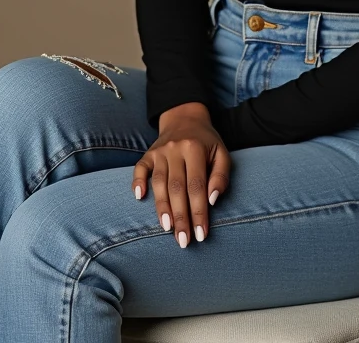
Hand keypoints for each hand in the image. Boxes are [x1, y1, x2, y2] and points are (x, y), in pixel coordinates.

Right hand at [132, 102, 230, 247]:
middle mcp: (176, 149)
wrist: (185, 118)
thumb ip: (221, 176)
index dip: (199, 211)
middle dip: (181, 216)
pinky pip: (139, 169)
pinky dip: (137, 183)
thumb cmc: (206, 142)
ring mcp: (159, 151)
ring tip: (167, 228)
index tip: (201, 234)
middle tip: (184, 240)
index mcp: (195, 149)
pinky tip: (139, 198)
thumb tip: (212, 200)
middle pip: (177, 188)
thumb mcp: (221, 153)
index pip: (197, 185)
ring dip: (162, 207)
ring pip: (159, 182)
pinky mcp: (148, 154)